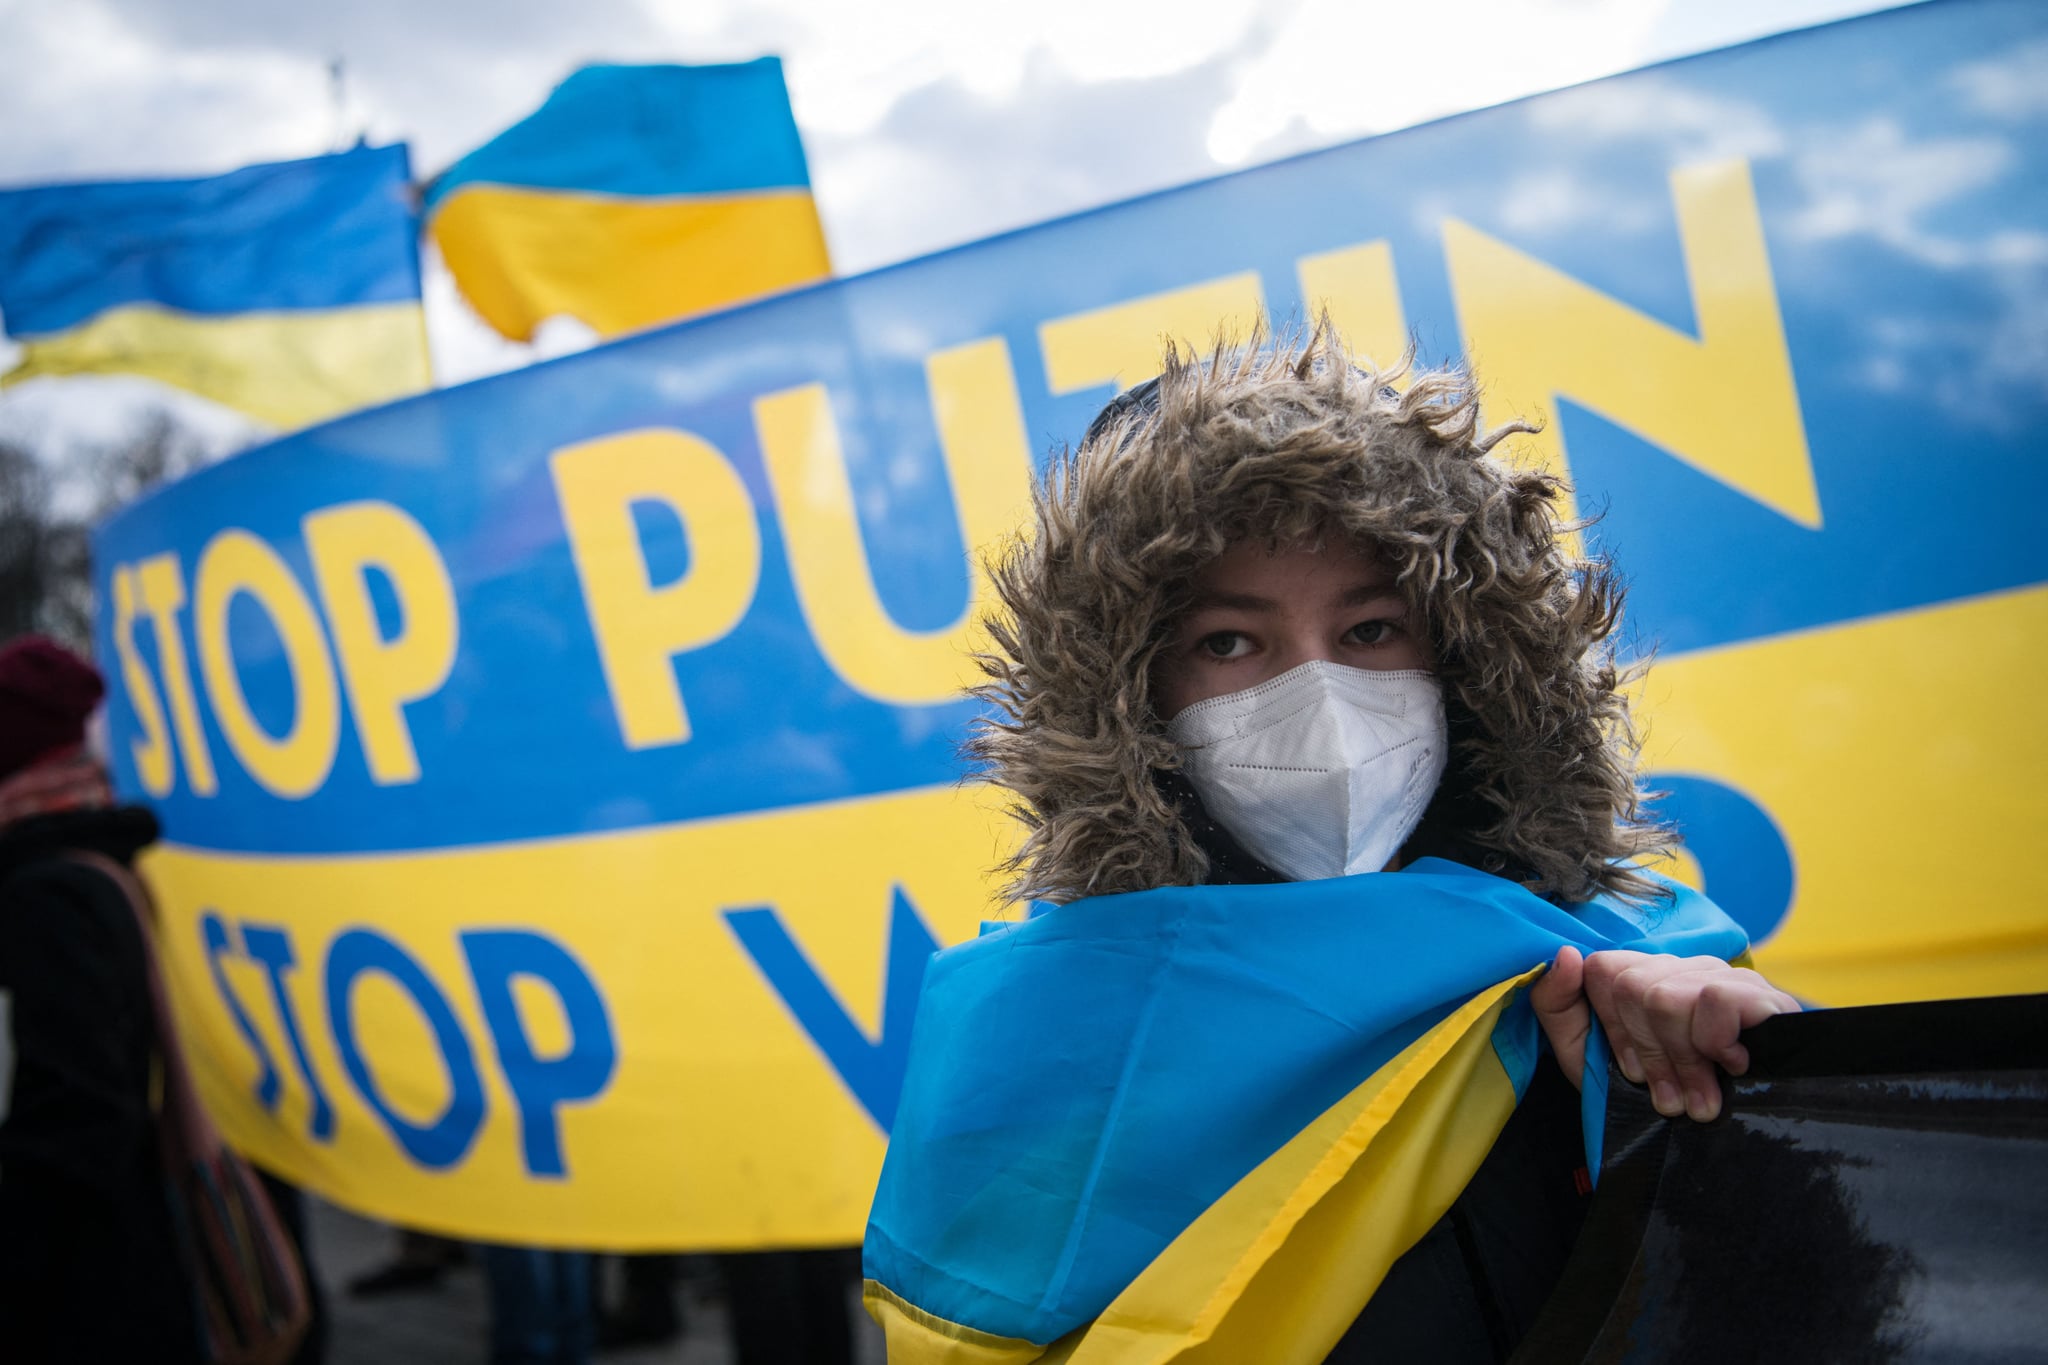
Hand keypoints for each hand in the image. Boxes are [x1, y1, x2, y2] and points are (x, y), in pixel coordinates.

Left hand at [1530, 947, 1800, 1121]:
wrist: (1740, 1142)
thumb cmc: (1656, 1096)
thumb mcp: (1588, 1057)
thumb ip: (1558, 1005)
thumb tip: (1567, 953)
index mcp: (1643, 975)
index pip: (1603, 969)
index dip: (1613, 1028)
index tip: (1632, 1072)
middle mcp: (1682, 967)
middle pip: (1634, 987)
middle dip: (1648, 1054)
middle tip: (1669, 1099)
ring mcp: (1724, 976)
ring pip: (1670, 997)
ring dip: (1682, 1061)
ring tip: (1699, 1101)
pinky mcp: (1764, 995)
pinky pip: (1718, 999)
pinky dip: (1716, 1042)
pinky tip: (1733, 1066)